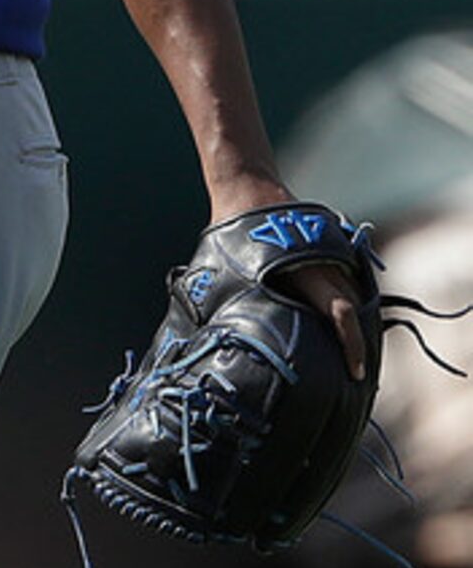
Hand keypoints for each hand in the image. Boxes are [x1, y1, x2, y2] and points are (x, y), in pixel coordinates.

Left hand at [213, 183, 369, 380]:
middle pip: (356, 308)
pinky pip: (350, 281)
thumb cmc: (230, 234)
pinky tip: (346, 328)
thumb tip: (207, 339)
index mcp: (304, 269)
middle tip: (357, 377)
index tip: (354, 371)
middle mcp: (327, 263)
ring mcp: (336, 254)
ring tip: (354, 359)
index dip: (351, 344)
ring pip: (356, 295)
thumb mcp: (222, 271)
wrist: (248, 190)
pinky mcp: (337, 249)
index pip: (340, 312)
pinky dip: (351, 304)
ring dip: (358, 324)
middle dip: (360, 342)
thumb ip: (226, 301)